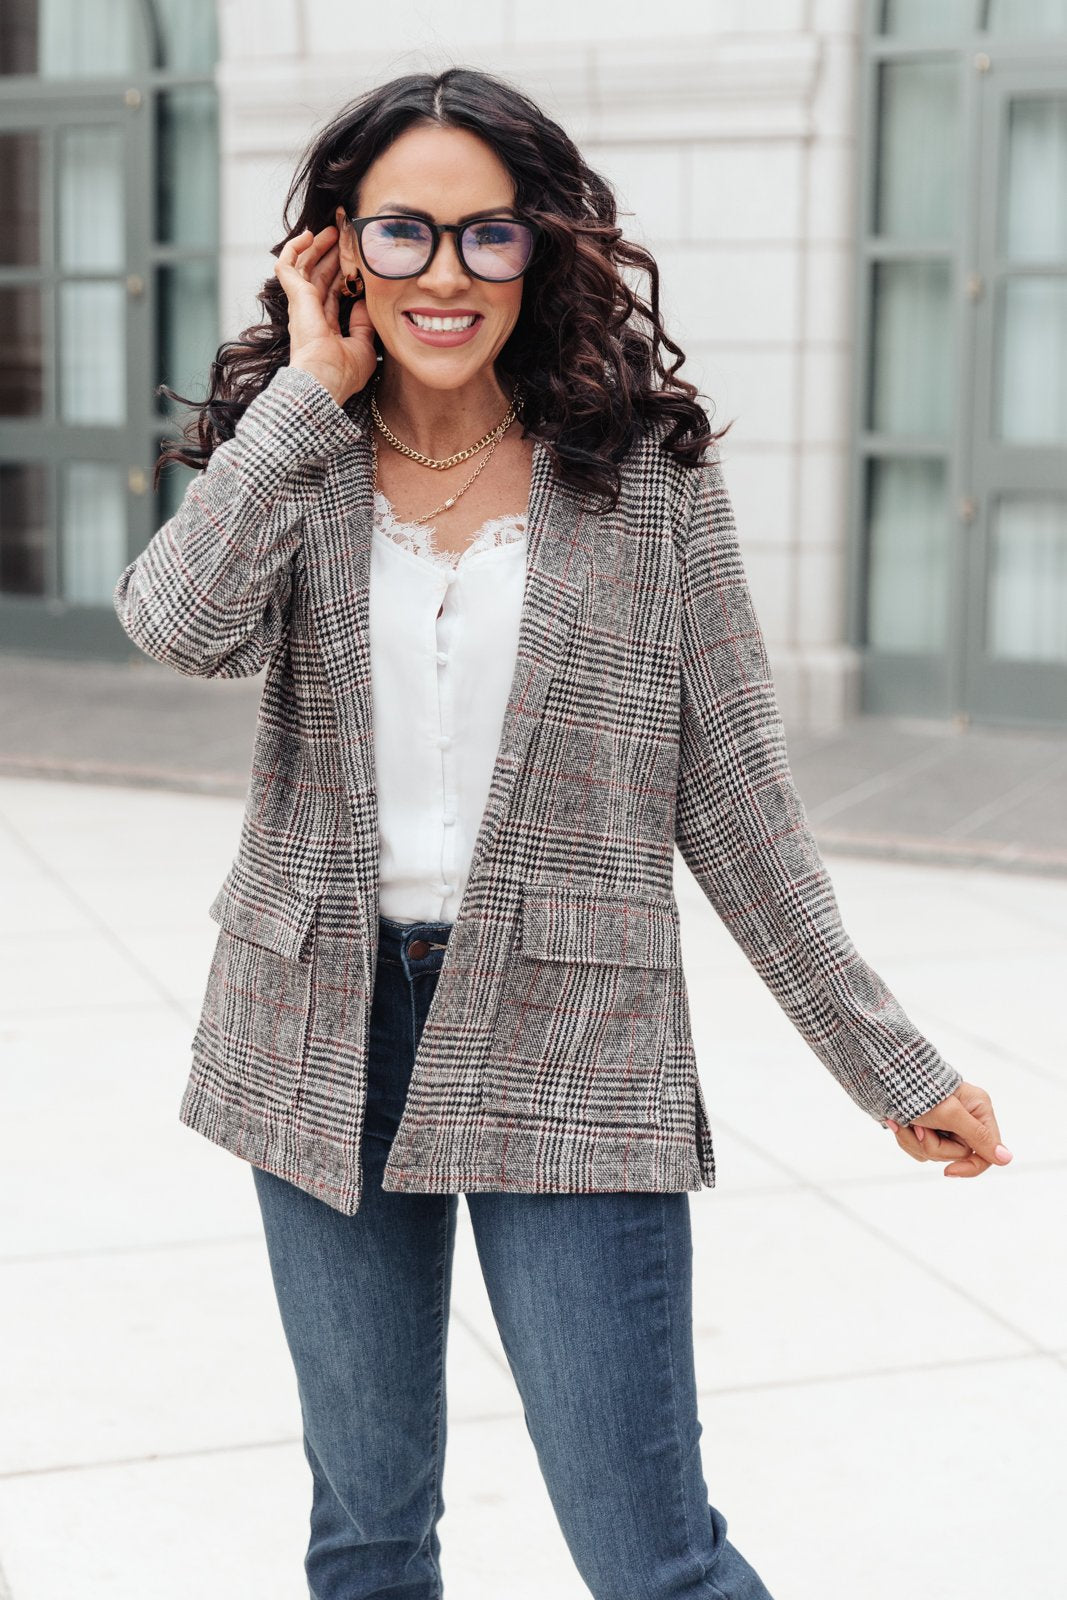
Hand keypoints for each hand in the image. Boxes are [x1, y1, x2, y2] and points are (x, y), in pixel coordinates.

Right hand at [274, 224, 377, 405]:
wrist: (323, 381)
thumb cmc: (342, 374)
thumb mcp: (363, 347)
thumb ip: (364, 325)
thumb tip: (365, 304)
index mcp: (324, 328)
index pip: (332, 295)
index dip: (342, 277)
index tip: (355, 263)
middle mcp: (310, 315)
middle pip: (319, 277)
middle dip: (330, 257)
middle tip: (343, 238)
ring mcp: (301, 305)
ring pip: (305, 268)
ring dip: (317, 248)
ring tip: (331, 231)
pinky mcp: (296, 297)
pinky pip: (287, 266)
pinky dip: (295, 248)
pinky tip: (308, 235)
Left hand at [884, 1080, 1012, 1177]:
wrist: (884, 1075)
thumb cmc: (918, 1090)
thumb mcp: (950, 1114)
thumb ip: (978, 1136)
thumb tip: (1007, 1159)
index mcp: (979, 1110)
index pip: (986, 1152)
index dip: (969, 1166)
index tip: (947, 1172)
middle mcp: (966, 1117)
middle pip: (957, 1155)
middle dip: (933, 1145)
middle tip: (919, 1126)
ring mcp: (946, 1124)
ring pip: (935, 1154)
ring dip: (916, 1141)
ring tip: (906, 1121)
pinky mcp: (927, 1127)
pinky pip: (920, 1149)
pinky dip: (907, 1139)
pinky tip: (898, 1123)